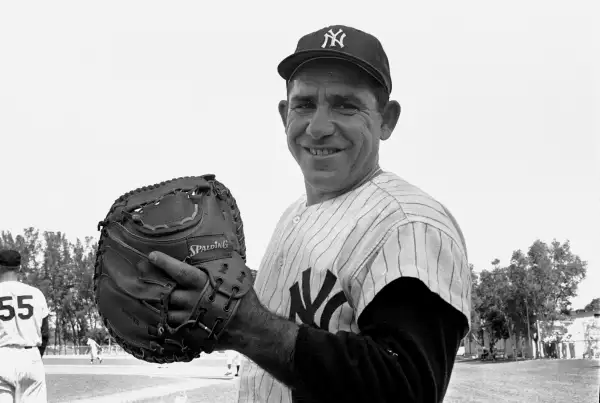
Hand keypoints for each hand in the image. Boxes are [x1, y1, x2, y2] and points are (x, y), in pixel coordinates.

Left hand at [148, 250, 262, 350]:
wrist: (249, 327)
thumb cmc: (243, 298)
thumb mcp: (236, 274)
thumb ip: (221, 262)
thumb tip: (216, 245)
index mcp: (203, 283)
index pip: (179, 271)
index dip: (164, 263)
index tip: (151, 256)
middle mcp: (193, 300)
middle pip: (166, 291)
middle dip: (155, 283)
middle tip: (142, 274)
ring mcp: (190, 317)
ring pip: (166, 310)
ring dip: (161, 303)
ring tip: (153, 295)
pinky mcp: (190, 332)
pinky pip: (171, 326)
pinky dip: (168, 319)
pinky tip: (165, 314)